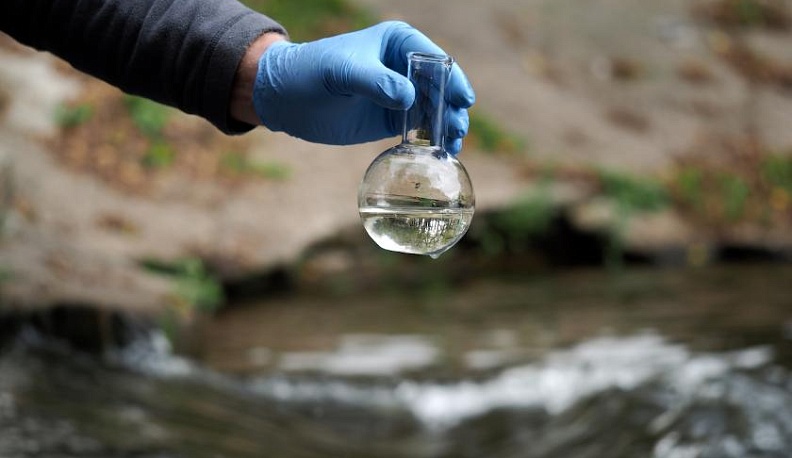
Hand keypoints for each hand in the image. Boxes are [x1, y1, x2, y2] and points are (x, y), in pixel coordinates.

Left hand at [252, 21, 474, 153]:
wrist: (285, 99)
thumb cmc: (310, 73)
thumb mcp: (341, 72)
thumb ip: (376, 82)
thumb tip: (410, 98)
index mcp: (396, 42)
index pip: (434, 58)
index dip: (451, 77)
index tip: (462, 99)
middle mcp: (403, 67)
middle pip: (441, 86)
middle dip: (453, 106)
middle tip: (458, 127)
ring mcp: (400, 94)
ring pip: (435, 109)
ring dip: (448, 125)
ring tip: (455, 144)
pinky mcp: (391, 119)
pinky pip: (420, 129)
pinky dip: (433, 140)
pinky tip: (443, 152)